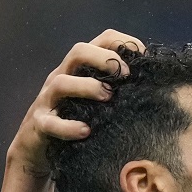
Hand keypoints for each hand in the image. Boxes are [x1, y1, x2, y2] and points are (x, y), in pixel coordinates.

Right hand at [7, 29, 145, 176]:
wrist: (36, 150)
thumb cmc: (75, 122)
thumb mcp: (96, 103)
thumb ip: (117, 92)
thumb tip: (154, 91)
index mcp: (78, 70)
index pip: (99, 40)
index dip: (121, 42)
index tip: (142, 54)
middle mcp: (61, 78)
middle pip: (78, 52)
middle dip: (103, 58)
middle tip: (126, 74)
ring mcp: (48, 101)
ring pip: (61, 83)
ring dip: (87, 87)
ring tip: (108, 96)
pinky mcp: (40, 125)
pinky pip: (51, 123)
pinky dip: (68, 126)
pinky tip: (86, 131)